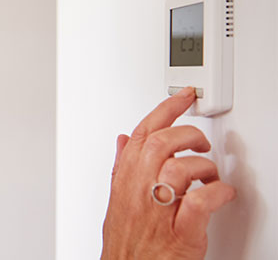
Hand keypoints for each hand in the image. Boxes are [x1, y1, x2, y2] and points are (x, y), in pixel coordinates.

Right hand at [101, 87, 235, 258]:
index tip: (183, 97)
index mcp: (125, 180)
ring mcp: (159, 212)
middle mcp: (140, 192)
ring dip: (204, 168)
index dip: (165, 110)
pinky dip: (216, 193)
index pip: (143, 134)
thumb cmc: (126, 242)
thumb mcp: (118, 198)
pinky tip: (221, 193)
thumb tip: (124, 140)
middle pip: (162, 144)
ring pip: (179, 169)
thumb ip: (122, 166)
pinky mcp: (181, 234)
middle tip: (201, 143)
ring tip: (210, 177)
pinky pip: (199, 204)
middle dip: (189, 135)